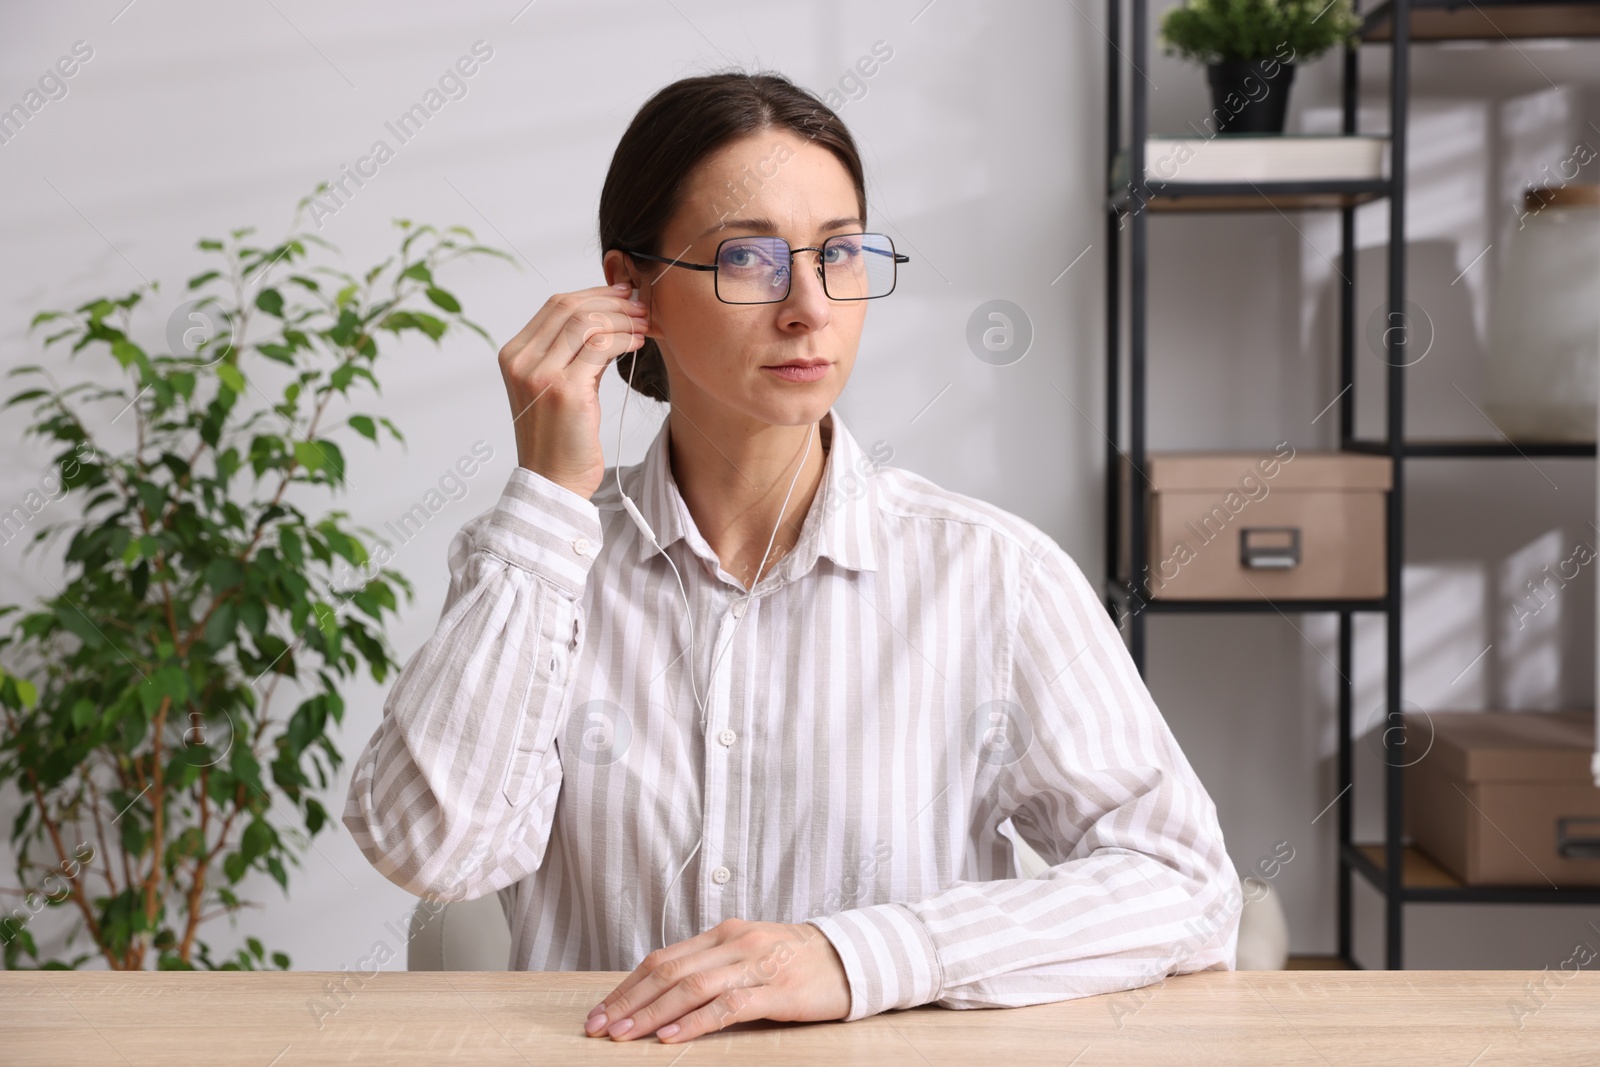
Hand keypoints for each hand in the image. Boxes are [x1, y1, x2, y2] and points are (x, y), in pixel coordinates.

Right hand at [496, 281, 649, 499]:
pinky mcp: (565, 390)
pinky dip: (625, 338)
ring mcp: (540, 374)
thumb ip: (571, 353)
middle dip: (611, 300)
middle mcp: (521, 360)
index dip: (594, 293)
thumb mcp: (555, 386)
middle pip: (569, 307)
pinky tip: (639, 343)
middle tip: (640, 305)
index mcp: (514, 354)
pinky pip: (600, 347)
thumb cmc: (558, 438)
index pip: (555, 305)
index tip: (622, 294)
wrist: (552, 481)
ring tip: (644, 323)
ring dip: (622, 318)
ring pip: (586, 322)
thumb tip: (607, 318)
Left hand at [583, 918, 850, 1042]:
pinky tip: (671, 1036)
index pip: (663, 959)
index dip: (627, 986)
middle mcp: (735, 943)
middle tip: (599, 1028)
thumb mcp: (748, 955)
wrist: (852, 958)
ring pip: (691, 987)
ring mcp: (756, 964)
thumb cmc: (796, 961)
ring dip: (651, 1013)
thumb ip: (711, 967)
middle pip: (669, 972)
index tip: (601, 1011)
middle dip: (629, 1002)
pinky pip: (728, 1006)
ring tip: (624, 1035)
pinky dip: (695, 1021)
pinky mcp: (777, 990)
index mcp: (724, 934)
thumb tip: (662, 993)